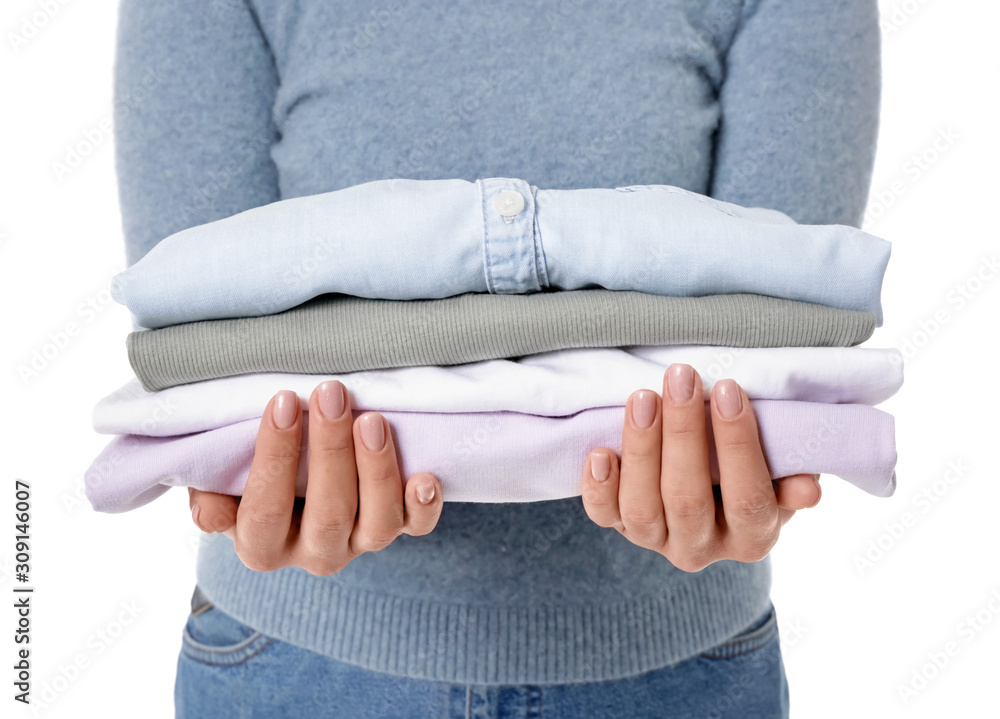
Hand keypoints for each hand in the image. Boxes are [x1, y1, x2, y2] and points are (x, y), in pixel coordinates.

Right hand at [189, 380, 442, 574]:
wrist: (293, 491)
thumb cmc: (251, 477)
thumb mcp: (219, 484)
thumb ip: (209, 493)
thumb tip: (210, 510)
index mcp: (261, 545)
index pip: (265, 510)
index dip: (275, 457)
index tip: (283, 401)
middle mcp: (315, 552)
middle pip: (328, 514)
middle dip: (330, 451)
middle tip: (331, 394)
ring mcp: (359, 543)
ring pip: (377, 523)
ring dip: (377, 471)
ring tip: (372, 420)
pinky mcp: (395, 528)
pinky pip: (417, 528)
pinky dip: (424, 507)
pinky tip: (426, 478)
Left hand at [580, 364, 820, 571]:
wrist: (708, 496)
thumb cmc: (750, 471)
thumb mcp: (781, 475)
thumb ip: (791, 478)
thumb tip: (807, 487)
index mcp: (752, 537)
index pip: (748, 498)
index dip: (737, 445)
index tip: (728, 389)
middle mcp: (702, 548)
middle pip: (688, 499)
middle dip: (683, 434)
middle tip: (681, 379)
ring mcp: (657, 541)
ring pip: (642, 508)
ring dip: (641, 449)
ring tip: (643, 397)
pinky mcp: (620, 528)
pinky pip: (603, 516)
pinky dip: (598, 487)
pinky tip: (599, 451)